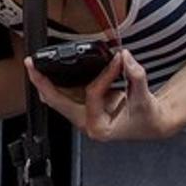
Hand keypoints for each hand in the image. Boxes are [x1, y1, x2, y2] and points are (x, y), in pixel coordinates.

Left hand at [26, 49, 178, 139]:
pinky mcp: (82, 110)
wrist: (153, 123)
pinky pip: (64, 96)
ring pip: (57, 100)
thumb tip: (126, 57)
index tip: (116, 61)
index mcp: (99, 127)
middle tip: (32, 65)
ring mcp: (82, 118)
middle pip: (57, 102)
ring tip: (34, 66)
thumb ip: (136, 76)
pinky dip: (57, 83)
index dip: (104, 75)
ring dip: (46, 83)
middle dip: (43, 82)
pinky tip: (49, 72)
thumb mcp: (144, 97)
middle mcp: (86, 124)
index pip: (92, 94)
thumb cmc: (147, 116)